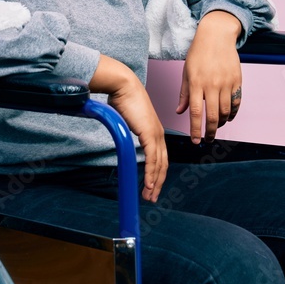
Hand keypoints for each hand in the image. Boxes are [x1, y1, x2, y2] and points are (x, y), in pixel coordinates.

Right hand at [90, 55, 167, 201]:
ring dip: (155, 182)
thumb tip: (121, 134)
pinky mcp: (149, 134)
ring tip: (150, 196)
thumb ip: (127, 129)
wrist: (123, 86)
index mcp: (154, 130)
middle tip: (152, 197)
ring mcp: (155, 134)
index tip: (152, 186)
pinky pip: (152, 159)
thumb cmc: (122, 99)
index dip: (157, 172)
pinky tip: (149, 184)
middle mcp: (158, 134)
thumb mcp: (126, 119)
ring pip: (159, 164)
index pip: (160, 156)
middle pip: (162, 163)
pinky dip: (151, 173)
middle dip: (158, 182)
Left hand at [176, 11, 242, 143]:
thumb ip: (184, 93)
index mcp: (196, 83)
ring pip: (226, 111)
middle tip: (208, 139)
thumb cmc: (199, 53)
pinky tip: (228, 117)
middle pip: (213, 116)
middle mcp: (212, 84)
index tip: (195, 140)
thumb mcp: (186, 72)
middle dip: (210, 132)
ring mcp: (226, 83)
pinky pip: (236, 102)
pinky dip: (233, 113)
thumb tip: (180, 112)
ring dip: (221, 123)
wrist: (217, 35)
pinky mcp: (237, 80)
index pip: (195, 112)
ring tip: (216, 126)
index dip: (195, 129)